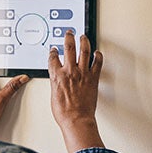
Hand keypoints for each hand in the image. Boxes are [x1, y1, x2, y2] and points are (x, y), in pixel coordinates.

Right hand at [48, 31, 104, 152]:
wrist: (76, 119)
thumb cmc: (64, 112)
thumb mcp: (54, 95)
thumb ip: (56, 84)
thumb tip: (58, 81)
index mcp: (57, 76)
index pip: (53, 58)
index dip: (53, 52)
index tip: (54, 49)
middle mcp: (69, 71)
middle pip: (69, 48)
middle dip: (69, 38)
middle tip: (70, 33)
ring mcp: (82, 73)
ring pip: (84, 51)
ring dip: (84, 41)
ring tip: (84, 37)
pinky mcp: (93, 78)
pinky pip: (97, 63)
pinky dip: (98, 56)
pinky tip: (98, 53)